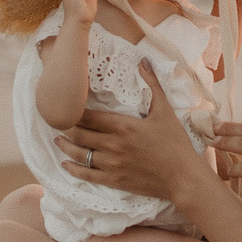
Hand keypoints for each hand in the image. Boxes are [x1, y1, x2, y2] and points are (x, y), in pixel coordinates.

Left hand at [59, 62, 208, 198]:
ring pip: (79, 154)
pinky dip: (73, 169)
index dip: (73, 112)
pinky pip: (87, 174)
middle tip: (58, 122)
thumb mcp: (165, 111)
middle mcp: (112, 144)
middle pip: (79, 134)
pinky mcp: (114, 180)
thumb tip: (144, 61)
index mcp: (123, 125)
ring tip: (58, 140)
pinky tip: (65, 164)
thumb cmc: (176, 143)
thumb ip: (153, 85)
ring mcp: (111, 164)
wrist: (183, 177)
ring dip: (65, 147)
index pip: (88, 117)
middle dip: (66, 128)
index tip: (66, 107)